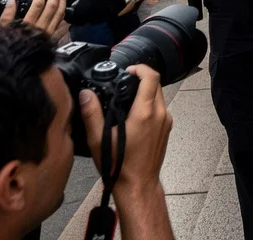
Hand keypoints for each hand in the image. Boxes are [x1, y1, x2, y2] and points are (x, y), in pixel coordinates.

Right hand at [0, 0, 70, 42]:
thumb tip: (11, 2)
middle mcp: (41, 28)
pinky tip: (65, 13)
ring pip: (59, 15)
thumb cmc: (10, 47)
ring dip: (62, 3)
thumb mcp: (3, 31)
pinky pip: (61, 27)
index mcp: (28, 24)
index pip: (38, 4)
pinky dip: (64, 18)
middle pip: (52, 7)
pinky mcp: (52, 40)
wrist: (17, 65)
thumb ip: (7, 16)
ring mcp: (49, 34)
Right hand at [81, 65, 173, 192]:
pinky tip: (133, 115)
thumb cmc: (119, 166)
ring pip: (159, 96)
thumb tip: (85, 94)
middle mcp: (160, 114)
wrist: (138, 185)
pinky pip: (160, 109)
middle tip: (124, 82)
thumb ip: (91, 113)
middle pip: (156, 84)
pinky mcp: (167, 129)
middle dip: (141, 79)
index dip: (140, 68)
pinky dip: (149, 105)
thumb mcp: (99, 139)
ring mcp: (166, 122)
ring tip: (126, 99)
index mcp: (145, 113)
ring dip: (145, 92)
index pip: (151, 77)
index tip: (128, 70)